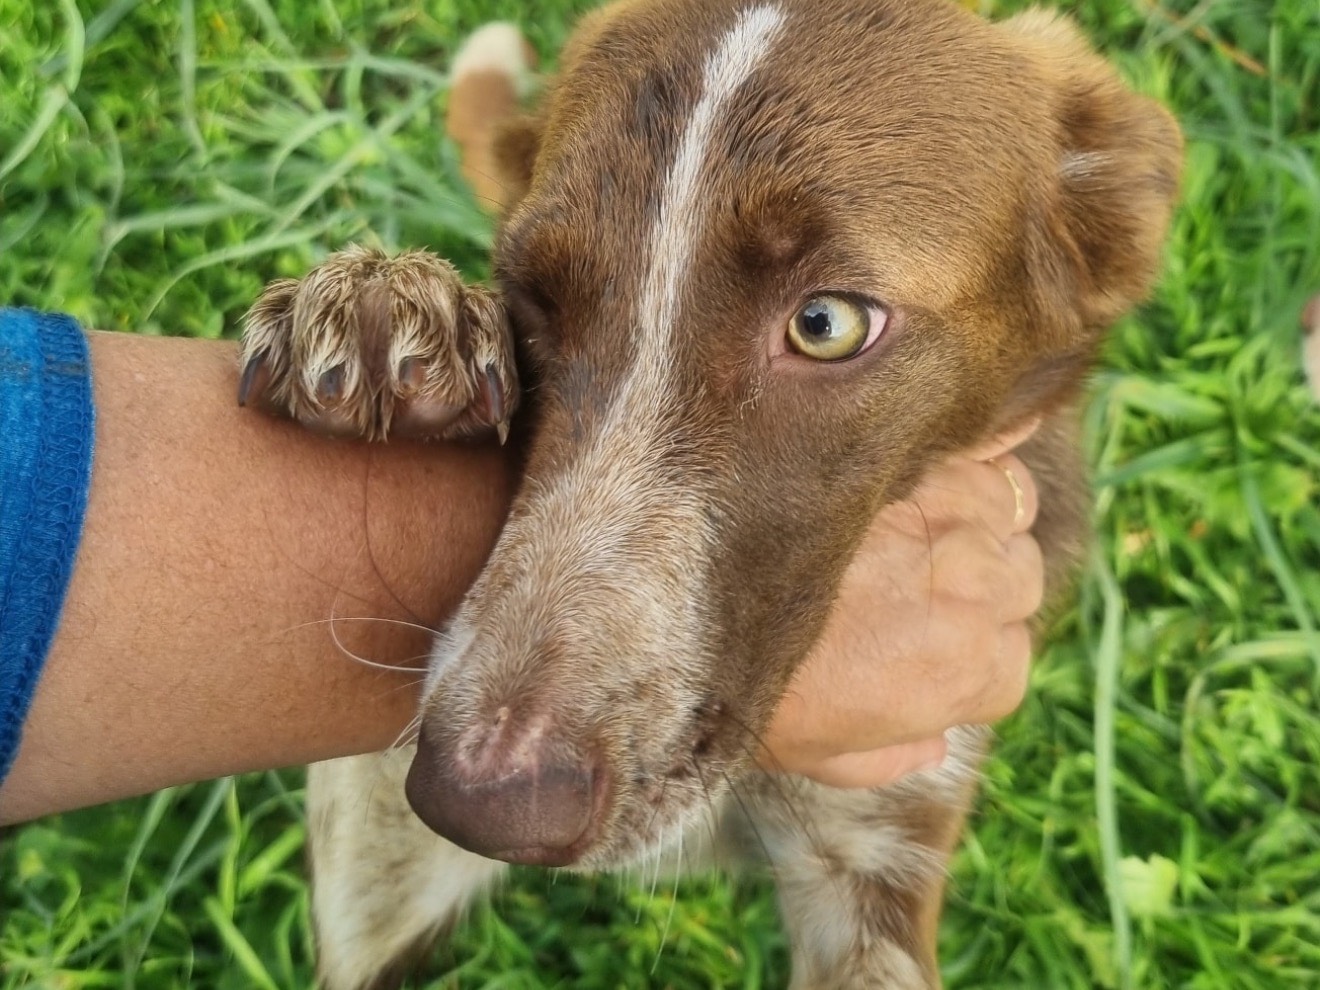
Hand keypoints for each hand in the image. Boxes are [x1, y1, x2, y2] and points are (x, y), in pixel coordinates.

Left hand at [760, 421, 1044, 787]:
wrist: (679, 604)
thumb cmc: (751, 686)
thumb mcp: (820, 755)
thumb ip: (892, 756)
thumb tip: (933, 742)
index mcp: (966, 670)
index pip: (1011, 663)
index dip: (966, 657)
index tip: (924, 646)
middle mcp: (979, 589)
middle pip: (1018, 581)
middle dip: (978, 589)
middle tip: (912, 585)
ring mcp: (954, 514)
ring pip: (1008, 510)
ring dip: (975, 520)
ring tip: (911, 527)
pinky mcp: (922, 457)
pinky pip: (989, 451)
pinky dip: (978, 458)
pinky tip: (940, 467)